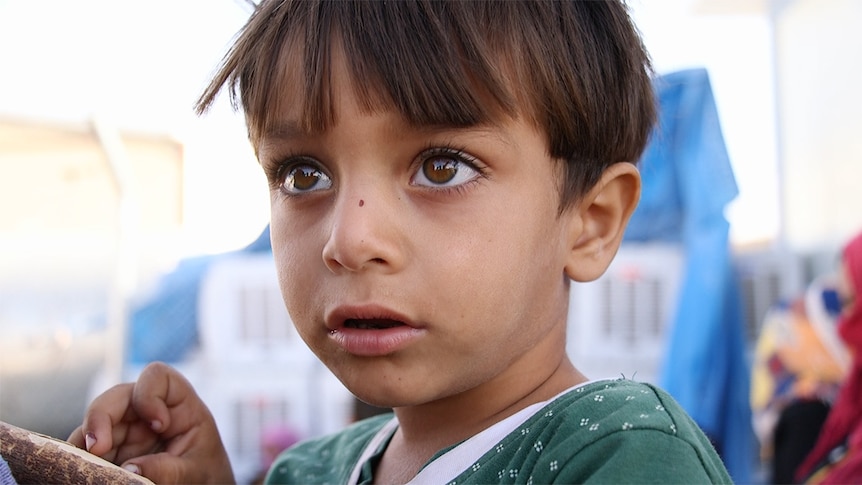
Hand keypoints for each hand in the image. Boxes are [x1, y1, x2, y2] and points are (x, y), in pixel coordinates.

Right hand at [68, 362, 234, 483]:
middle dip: (100, 418)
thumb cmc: (205, 473)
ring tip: (85, 466)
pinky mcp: (109, 452)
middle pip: (114, 398)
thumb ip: (169, 469)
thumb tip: (130, 469)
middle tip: (97, 449)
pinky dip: (80, 459)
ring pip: (93, 424)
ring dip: (85, 443)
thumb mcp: (195, 471)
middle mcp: (145, 412)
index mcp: (177, 404)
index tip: (159, 425)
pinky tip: (82, 472)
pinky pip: (86, 450)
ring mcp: (124, 431)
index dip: (149, 394)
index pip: (157, 376)